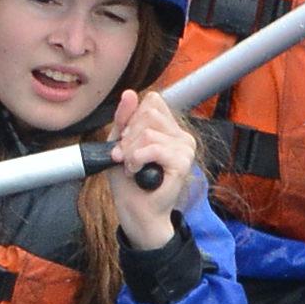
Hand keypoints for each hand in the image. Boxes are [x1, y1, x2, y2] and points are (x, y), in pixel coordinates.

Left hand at [104, 89, 198, 246]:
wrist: (135, 211)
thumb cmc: (129, 181)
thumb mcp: (119, 143)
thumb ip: (124, 118)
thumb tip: (129, 93)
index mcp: (169, 128)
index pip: (152, 101)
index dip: (132, 118)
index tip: (126, 140)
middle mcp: (181, 136)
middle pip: (148, 114)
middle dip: (128, 137)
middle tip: (125, 157)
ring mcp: (185, 149)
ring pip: (148, 132)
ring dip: (130, 152)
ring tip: (131, 167)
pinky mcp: (182, 163)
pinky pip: (153, 148)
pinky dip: (136, 160)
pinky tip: (136, 171)